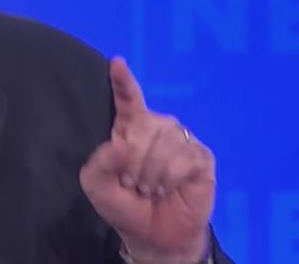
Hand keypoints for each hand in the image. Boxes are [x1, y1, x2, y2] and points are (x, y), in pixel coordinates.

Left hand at [79, 57, 215, 263]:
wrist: (151, 235)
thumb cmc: (123, 205)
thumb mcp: (97, 186)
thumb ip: (100, 162)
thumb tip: (120, 144)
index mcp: (129, 129)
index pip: (128, 99)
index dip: (123, 81)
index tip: (117, 62)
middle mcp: (157, 128)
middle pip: (144, 125)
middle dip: (133, 158)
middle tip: (132, 182)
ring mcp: (181, 140)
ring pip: (165, 140)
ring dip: (151, 171)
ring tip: (149, 187)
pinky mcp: (201, 157)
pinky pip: (184, 157)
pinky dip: (170, 177)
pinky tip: (167, 188)